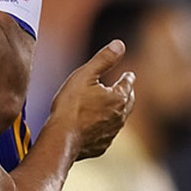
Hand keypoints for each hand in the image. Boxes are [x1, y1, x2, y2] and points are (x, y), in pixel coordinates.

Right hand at [46, 40, 135, 160]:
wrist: (61, 138)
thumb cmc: (71, 105)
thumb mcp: (85, 75)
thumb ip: (104, 59)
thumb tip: (120, 44)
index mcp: (118, 98)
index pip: (127, 84)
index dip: (128, 78)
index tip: (129, 75)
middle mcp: (119, 117)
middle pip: (128, 102)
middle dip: (127, 94)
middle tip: (125, 88)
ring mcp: (111, 133)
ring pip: (119, 118)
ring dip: (118, 110)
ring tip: (112, 106)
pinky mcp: (102, 145)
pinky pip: (108, 133)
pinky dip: (106, 125)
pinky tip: (99, 125)